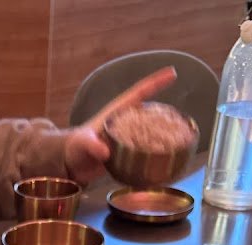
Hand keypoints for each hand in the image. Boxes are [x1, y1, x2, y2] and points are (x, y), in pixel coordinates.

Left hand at [64, 66, 177, 184]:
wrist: (69, 165)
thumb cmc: (73, 147)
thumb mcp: (81, 143)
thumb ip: (91, 145)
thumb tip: (105, 152)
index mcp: (117, 112)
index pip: (139, 92)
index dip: (156, 82)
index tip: (172, 73)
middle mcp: (125, 123)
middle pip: (150, 113)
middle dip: (166, 114)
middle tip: (182, 119)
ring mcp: (126, 139)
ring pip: (149, 133)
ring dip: (163, 135)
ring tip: (180, 139)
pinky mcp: (126, 155)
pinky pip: (144, 152)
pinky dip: (154, 154)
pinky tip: (165, 160)